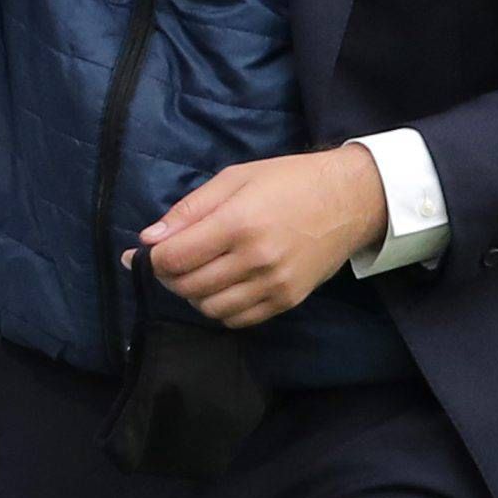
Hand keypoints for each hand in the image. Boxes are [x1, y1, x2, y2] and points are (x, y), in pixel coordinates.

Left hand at [131, 148, 389, 328]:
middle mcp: (256, 259)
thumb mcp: (234, 178)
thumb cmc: (288, 181)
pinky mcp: (287, 301)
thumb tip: (149, 239)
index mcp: (238, 223)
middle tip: (171, 260)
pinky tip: (223, 286)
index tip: (149, 251)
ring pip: (210, 308)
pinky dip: (220, 308)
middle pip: (189, 286)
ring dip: (193, 294)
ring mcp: (273, 285)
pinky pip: (238, 319)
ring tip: (198, 272)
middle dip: (169, 276)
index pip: (176, 258)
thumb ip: (189, 209)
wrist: (348, 200)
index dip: (153, 258)